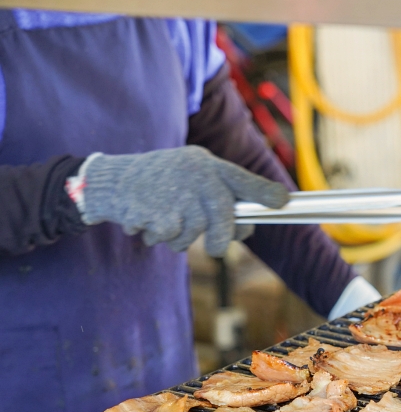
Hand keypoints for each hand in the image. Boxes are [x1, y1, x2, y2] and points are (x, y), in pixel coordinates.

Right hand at [80, 146, 288, 256]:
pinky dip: (159, 237)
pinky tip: (146, 221)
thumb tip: (247, 228)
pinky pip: (172, 239)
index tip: (283, 203)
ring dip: (180, 238)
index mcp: (205, 164)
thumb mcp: (187, 178)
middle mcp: (196, 175)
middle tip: (215, 247)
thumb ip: (216, 197)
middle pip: (225, 219)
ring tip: (163, 219)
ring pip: (196, 234)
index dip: (264, 192)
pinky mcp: (160, 212)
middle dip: (221, 239)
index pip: (241, 178)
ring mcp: (178, 193)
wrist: (107, 183)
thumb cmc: (155, 184)